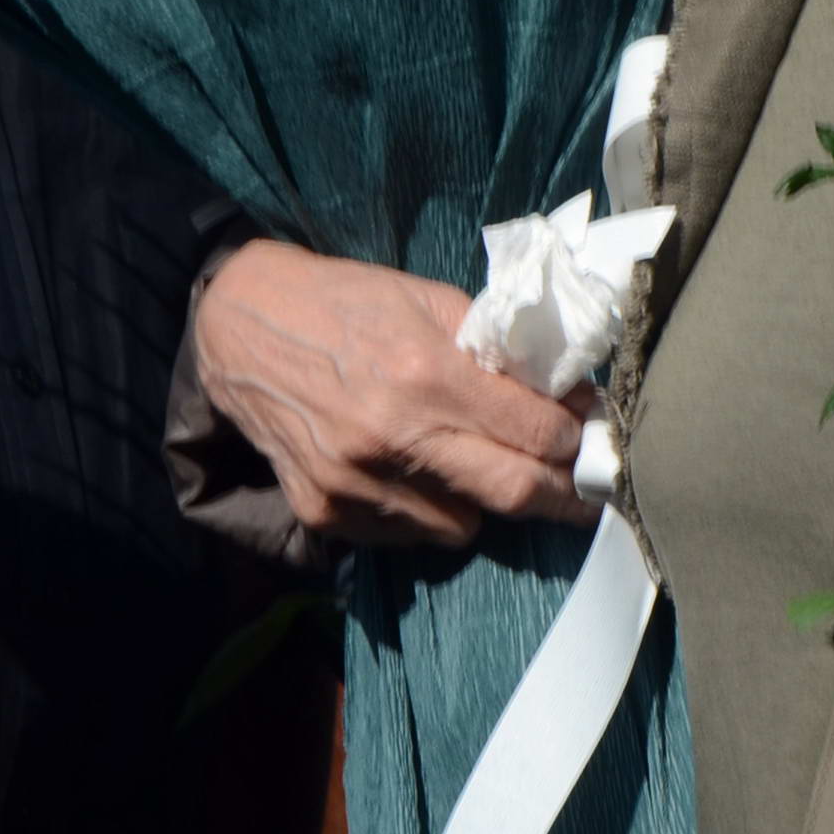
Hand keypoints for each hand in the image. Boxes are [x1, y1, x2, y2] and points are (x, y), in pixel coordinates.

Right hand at [192, 242, 594, 546]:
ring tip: (479, 466)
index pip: (533, 432)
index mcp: (424, 372)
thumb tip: (561, 396)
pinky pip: (407, 535)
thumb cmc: (343, 302)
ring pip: (462, 526)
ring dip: (485, 502)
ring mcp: (354, 482)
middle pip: (512, 492)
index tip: (593, 442)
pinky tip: (418, 474)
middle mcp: (391, 436)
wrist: (240, 329)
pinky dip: (427, 512)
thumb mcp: (426, 299)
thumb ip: (493, 350)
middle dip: (563, 497)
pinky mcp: (324, 512)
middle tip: (586, 495)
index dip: (575, 442)